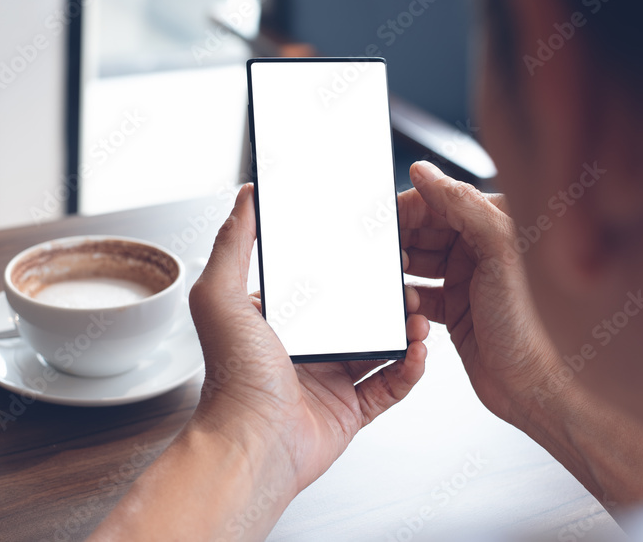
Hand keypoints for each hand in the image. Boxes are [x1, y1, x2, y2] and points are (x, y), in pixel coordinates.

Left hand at [92, 184, 428, 540]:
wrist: (252, 445)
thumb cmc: (233, 378)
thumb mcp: (221, 296)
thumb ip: (233, 243)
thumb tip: (245, 197)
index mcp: (277, 320)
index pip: (320, 283)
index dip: (350, 267)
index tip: (377, 250)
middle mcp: (304, 348)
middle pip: (357, 314)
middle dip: (388, 299)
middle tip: (407, 285)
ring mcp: (329, 380)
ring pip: (380, 347)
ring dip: (406, 330)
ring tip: (420, 317)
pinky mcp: (350, 411)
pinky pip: (390, 386)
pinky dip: (410, 369)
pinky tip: (419, 352)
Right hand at [399, 161, 560, 426]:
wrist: (538, 388)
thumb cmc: (534, 323)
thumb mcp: (498, 250)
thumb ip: (461, 204)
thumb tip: (424, 171)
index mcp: (498, 222)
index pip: (441, 200)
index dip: (408, 209)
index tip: (383, 222)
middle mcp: (483, 248)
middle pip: (424, 229)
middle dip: (401, 242)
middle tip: (383, 258)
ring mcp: (469, 279)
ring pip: (418, 262)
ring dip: (401, 273)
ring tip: (395, 285)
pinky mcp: (457, 310)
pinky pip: (419, 295)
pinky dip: (407, 301)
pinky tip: (407, 308)